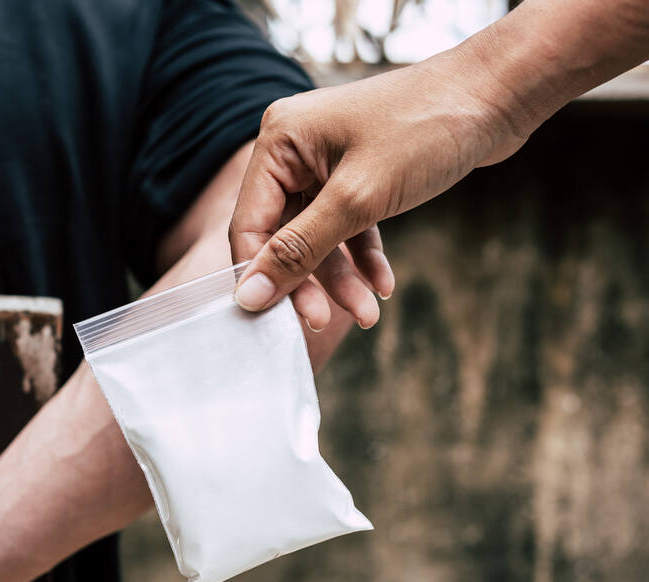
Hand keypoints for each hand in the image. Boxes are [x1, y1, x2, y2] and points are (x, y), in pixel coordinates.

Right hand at [229, 50, 528, 328]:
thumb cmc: (427, 129)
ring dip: (340, 278)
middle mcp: (295, 149)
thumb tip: (248, 296)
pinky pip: (348, 226)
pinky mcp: (359, 173)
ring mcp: (327, 161)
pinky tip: (382, 286)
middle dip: (307, 281)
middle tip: (321, 322)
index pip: (250, 224)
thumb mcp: (357, 198)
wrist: (499, 94)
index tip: (276, 321)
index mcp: (279, 141)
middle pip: (283, 235)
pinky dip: (363, 257)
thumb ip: (299, 251)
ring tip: (367, 314)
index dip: (260, 275)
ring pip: (318, 236)